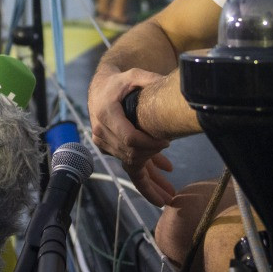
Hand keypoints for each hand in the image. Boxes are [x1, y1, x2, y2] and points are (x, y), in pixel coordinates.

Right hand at [89, 67, 174, 205]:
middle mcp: (103, 132)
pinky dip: (144, 180)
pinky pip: (127, 168)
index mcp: (108, 114)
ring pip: (130, 165)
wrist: (99, 89)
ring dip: (151, 180)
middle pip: (131, 155)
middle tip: (173, 173)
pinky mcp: (110, 149)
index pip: (129, 138)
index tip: (166, 142)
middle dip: (152, 168)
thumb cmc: (118, 82)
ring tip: (169, 196)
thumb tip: (169, 84)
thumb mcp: (133, 75)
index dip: (149, 145)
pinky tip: (160, 193)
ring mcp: (105, 143)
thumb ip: (148, 79)